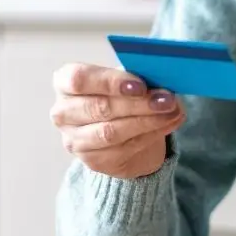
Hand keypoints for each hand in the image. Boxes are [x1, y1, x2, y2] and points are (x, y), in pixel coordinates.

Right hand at [50, 63, 185, 179]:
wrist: (118, 132)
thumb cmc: (119, 96)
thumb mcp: (124, 80)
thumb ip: (136, 75)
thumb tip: (162, 76)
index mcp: (65, 82)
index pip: (79, 79)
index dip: (111, 82)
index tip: (141, 85)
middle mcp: (63, 112)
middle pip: (99, 107)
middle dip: (138, 103)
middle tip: (167, 99)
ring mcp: (74, 139)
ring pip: (111, 131)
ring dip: (147, 121)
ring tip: (172, 112)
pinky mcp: (92, 160)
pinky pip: (124, 148)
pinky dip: (150, 135)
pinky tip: (167, 124)